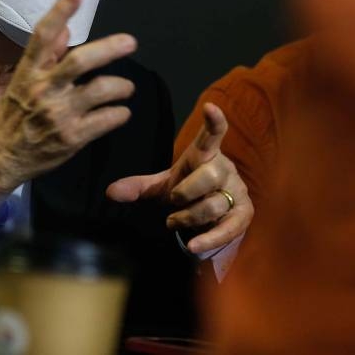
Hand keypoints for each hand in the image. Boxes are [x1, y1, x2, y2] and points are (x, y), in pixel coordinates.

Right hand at [0, 0, 137, 213]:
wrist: (0, 158)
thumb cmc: (12, 116)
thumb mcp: (21, 82)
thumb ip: (46, 56)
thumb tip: (64, 29)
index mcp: (28, 72)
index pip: (42, 36)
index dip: (60, 12)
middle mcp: (43, 90)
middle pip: (79, 61)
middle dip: (109, 48)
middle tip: (130, 42)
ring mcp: (58, 114)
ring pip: (101, 90)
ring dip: (121, 86)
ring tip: (126, 88)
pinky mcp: (72, 138)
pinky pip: (106, 119)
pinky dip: (119, 114)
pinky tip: (120, 113)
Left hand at [105, 103, 252, 253]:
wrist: (210, 218)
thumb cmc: (187, 193)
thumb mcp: (161, 187)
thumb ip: (138, 187)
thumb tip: (109, 192)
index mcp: (204, 155)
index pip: (211, 135)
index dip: (213, 122)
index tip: (210, 107)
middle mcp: (224, 169)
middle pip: (209, 174)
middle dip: (185, 192)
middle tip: (173, 201)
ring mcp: (237, 191)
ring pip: (213, 204)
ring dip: (188, 217)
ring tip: (175, 221)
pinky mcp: (244, 214)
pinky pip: (228, 228)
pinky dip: (208, 239)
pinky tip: (193, 247)